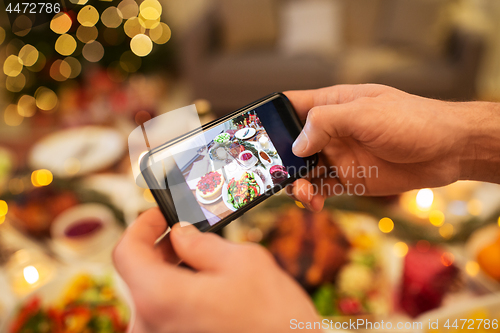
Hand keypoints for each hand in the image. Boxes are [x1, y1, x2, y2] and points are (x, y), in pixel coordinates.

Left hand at [113, 208, 319, 332]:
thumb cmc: (274, 320)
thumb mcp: (244, 262)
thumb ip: (202, 243)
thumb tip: (181, 234)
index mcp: (160, 297)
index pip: (126, 252)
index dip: (141, 225)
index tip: (160, 215)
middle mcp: (150, 326)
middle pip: (138, 274)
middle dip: (161, 247)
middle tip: (187, 232)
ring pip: (152, 294)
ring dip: (172, 270)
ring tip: (202, 257)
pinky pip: (164, 313)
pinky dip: (179, 293)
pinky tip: (205, 286)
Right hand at [285, 84, 498, 210]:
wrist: (448, 150)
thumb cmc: (412, 120)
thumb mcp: (366, 113)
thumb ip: (326, 122)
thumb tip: (296, 144)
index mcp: (333, 104)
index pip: (292, 106)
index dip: (270, 116)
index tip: (251, 134)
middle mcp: (332, 130)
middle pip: (291, 143)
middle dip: (278, 159)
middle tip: (269, 174)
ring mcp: (339, 155)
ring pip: (303, 170)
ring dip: (295, 183)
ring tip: (302, 193)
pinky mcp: (350, 179)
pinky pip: (321, 190)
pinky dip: (313, 198)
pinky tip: (315, 204)